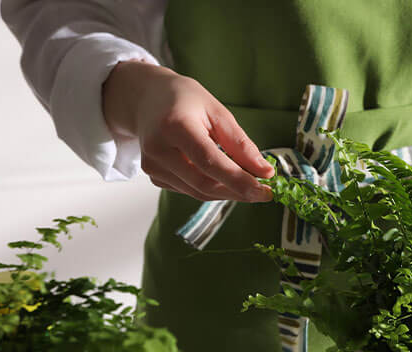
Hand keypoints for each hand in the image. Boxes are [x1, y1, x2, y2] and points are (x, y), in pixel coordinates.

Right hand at [102, 61, 273, 201]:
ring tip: (247, 183)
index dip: (239, 180)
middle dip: (237, 192)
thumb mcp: (217, 112)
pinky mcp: (154, 177)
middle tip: (263, 193)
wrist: (147, 99)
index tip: (264, 190)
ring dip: (227, 192)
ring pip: (198, 192)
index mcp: (174, 126)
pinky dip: (211, 188)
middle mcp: (158, 149)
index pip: (209, 162)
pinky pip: (189, 190)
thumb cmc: (185, 101)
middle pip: (203, 184)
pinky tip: (221, 177)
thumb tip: (264, 172)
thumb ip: (241, 144)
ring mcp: (153, 166)